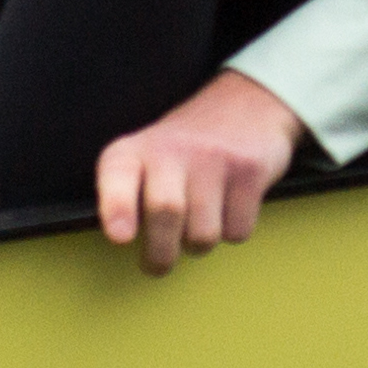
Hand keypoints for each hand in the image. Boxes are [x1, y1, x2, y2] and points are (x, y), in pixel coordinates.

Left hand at [96, 70, 307, 274]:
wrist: (248, 103)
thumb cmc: (186, 148)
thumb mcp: (145, 158)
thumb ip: (128, 197)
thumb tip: (124, 242)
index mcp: (135, 150)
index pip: (118, 175)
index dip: (118, 207)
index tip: (121, 236)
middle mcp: (172, 149)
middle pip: (165, 211)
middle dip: (160, 254)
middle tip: (157, 264)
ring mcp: (214, 158)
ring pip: (203, 234)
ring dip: (199, 243)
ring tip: (198, 221)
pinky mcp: (249, 171)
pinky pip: (237, 231)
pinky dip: (232, 231)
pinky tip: (229, 207)